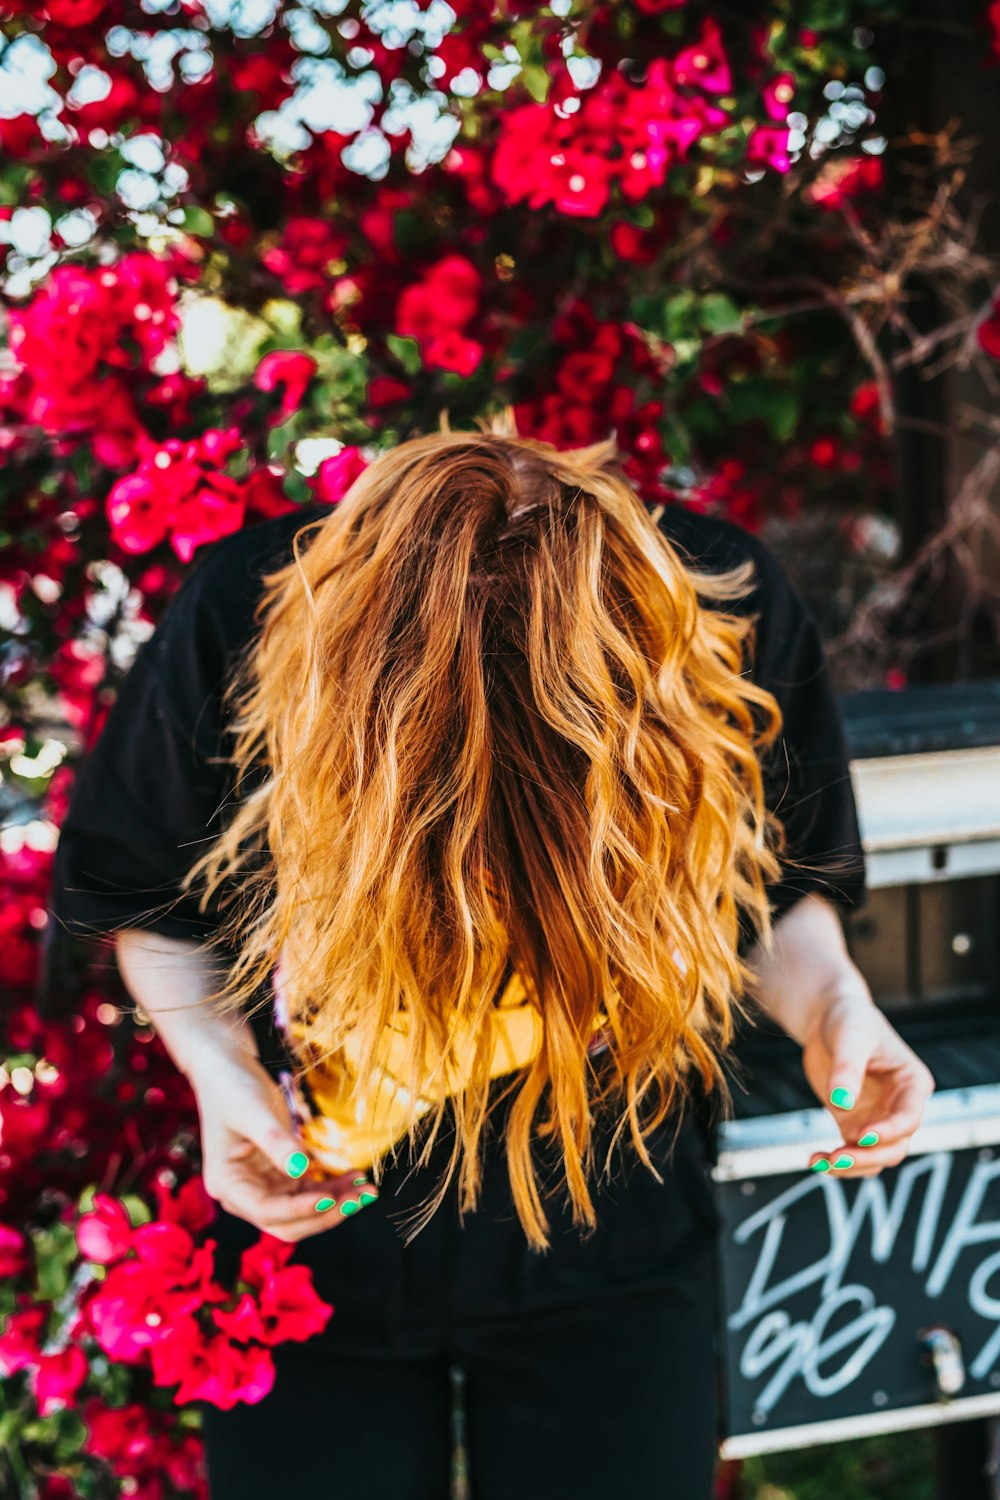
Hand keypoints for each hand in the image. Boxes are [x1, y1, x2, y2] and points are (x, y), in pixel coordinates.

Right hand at [190, 1049, 379, 1241]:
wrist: (227, 1068)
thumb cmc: (233, 1088)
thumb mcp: (253, 1111)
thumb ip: (277, 1142)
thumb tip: (302, 1170)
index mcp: (228, 1184)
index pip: (267, 1211)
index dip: (301, 1209)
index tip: (332, 1197)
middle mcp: (243, 1193)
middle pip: (286, 1222)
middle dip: (324, 1215)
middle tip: (359, 1198)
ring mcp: (262, 1186)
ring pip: (301, 1211)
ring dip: (334, 1203)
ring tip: (366, 1189)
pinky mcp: (279, 1175)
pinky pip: (308, 1191)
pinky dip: (331, 1189)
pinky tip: (354, 1177)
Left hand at [799, 989, 935, 1178]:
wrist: (828, 1018)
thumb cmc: (848, 1019)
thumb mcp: (849, 1037)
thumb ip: (847, 1070)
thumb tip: (841, 1104)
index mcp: (913, 1084)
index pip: (909, 1118)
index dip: (889, 1132)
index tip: (862, 1136)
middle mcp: (901, 1107)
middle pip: (894, 1147)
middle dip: (867, 1156)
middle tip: (835, 1157)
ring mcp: (878, 1119)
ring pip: (874, 1158)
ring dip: (850, 1166)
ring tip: (819, 1161)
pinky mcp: (855, 1123)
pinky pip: (852, 1152)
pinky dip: (836, 1161)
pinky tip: (814, 1158)